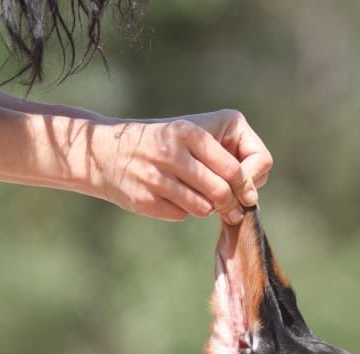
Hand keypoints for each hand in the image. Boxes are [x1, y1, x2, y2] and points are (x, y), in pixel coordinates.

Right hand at [86, 110, 272, 222]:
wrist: (107, 151)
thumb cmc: (163, 143)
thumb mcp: (192, 133)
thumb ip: (224, 154)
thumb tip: (252, 191)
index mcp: (190, 132)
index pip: (236, 170)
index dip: (247, 186)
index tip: (246, 192)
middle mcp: (172, 151)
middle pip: (222, 192)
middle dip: (231, 204)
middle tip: (230, 207)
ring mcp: (156, 177)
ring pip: (204, 209)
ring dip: (207, 208)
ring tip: (198, 197)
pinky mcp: (145, 199)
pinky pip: (182, 215)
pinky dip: (184, 211)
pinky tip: (172, 197)